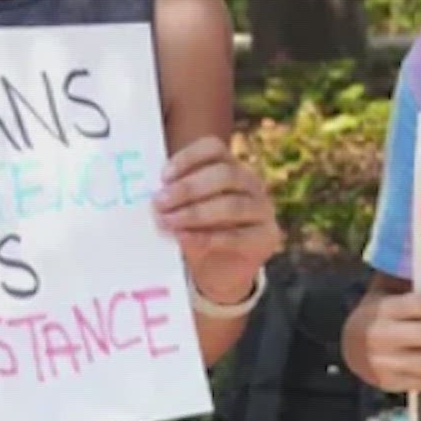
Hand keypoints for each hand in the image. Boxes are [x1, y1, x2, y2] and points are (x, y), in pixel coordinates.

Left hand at [153, 136, 282, 304]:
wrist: (221, 271)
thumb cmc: (199, 232)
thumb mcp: (185, 210)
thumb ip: (174, 199)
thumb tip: (152, 196)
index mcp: (230, 167)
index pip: (214, 149)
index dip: (188, 158)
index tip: (163, 176)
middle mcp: (251, 183)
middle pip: (225, 175)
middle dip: (188, 188)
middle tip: (159, 202)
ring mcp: (263, 210)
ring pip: (232, 205)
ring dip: (195, 213)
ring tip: (168, 222)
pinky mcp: (267, 237)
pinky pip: (236, 236)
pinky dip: (206, 237)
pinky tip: (184, 238)